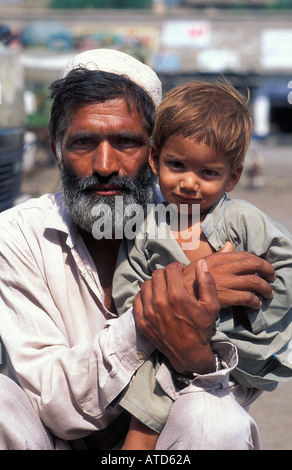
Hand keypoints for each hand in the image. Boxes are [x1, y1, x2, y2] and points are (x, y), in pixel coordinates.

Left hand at [133, 260, 219, 374]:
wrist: (188, 354)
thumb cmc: (201, 328)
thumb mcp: (211, 306)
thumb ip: (207, 282)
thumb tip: (200, 263)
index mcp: (177, 296)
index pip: (171, 269)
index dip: (176, 267)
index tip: (179, 271)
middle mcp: (160, 302)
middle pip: (157, 275)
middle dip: (166, 274)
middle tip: (172, 279)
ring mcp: (148, 313)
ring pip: (146, 285)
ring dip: (154, 283)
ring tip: (162, 288)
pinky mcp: (141, 321)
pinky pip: (137, 299)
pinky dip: (144, 296)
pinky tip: (153, 299)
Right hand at [183, 242, 274, 308]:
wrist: (179, 294)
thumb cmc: (188, 279)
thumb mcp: (203, 262)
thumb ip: (219, 255)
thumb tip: (230, 245)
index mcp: (220, 258)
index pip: (246, 256)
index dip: (259, 261)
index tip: (264, 267)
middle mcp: (226, 267)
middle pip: (255, 265)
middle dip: (268, 271)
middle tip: (272, 278)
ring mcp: (227, 282)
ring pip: (255, 282)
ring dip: (265, 289)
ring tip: (268, 294)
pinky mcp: (227, 296)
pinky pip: (248, 298)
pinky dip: (255, 301)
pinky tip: (256, 304)